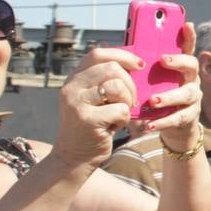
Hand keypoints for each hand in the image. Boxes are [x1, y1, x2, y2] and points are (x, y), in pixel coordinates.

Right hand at [54, 48, 141, 168]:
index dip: (122, 55)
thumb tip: (136, 62)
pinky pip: (120, 109)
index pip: (98, 54)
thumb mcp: (94, 98)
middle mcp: (71, 87)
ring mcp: (76, 103)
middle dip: (131, 84)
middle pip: (112, 68)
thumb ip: (105, 80)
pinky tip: (114, 126)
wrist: (75, 156)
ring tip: (120, 113)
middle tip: (130, 101)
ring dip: (127, 101)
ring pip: (117, 87)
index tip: (139, 65)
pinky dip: (124, 119)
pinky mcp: (86, 119)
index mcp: (74, 78)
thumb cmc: (94, 124)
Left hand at [140, 24, 202, 150]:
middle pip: (192, 66)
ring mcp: (193, 97)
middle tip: (164, 60)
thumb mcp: (152, 80)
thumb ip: (144, 68)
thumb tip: (123, 51)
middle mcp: (190, 79)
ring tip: (152, 100)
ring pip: (187, 94)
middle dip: (179, 61)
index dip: (189, 36)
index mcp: (180, 67)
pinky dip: (163, 121)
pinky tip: (149, 124)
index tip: (187, 24)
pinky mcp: (189, 116)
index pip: (187, 48)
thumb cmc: (156, 95)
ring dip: (169, 96)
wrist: (170, 124)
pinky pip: (179, 117)